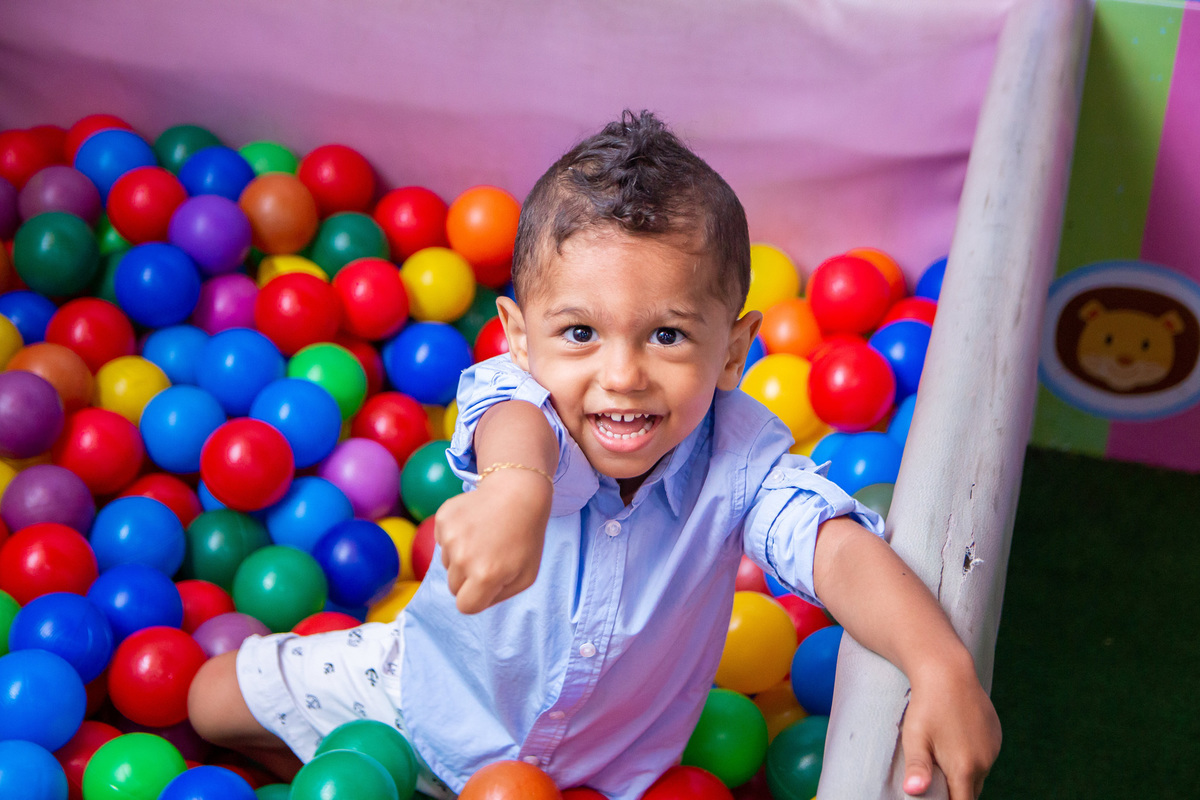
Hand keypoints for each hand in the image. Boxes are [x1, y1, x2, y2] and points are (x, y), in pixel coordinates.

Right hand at [434, 468, 552, 613]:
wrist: (518, 492)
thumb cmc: (525, 536)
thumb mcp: (525, 576)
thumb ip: (498, 596)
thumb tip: (473, 601)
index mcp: (486, 576)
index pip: (465, 606)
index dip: (475, 599)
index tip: (484, 587)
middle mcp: (463, 558)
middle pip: (453, 586)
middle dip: (468, 579)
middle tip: (489, 557)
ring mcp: (450, 536)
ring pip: (447, 563)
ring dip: (461, 556)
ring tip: (484, 537)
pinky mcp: (443, 519)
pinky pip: (442, 541)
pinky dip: (455, 536)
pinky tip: (475, 524)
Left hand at [900, 653, 1001, 798]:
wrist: (948, 671)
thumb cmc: (926, 706)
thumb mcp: (915, 738)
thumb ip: (917, 769)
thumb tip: (914, 792)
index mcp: (965, 768)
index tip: (938, 797)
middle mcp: (985, 761)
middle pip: (970, 792)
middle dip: (955, 792)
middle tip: (935, 779)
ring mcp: (993, 748)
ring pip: (978, 774)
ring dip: (964, 774)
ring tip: (942, 756)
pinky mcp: (995, 735)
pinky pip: (985, 756)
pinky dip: (972, 757)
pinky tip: (955, 741)